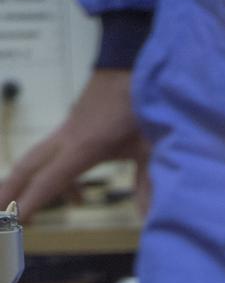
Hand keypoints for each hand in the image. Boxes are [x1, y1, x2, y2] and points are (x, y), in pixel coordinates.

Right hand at [0, 70, 147, 219]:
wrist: (131, 63)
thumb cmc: (143, 105)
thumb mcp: (152, 148)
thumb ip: (148, 183)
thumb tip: (148, 217)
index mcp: (85, 146)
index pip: (51, 179)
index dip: (32, 201)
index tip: (17, 219)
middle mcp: (68, 137)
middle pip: (29, 166)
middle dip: (10, 189)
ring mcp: (67, 130)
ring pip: (37, 159)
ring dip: (26, 183)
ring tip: (22, 210)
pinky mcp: (73, 126)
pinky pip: (54, 155)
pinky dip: (57, 177)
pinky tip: (77, 197)